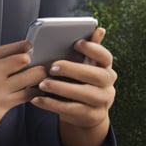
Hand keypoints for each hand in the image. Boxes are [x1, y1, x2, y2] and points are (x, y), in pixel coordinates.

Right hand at [0, 41, 46, 134]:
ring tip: (23, 82)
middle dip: (38, 71)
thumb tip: (27, 45)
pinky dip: (6, 103)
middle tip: (38, 69)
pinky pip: (9, 109)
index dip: (27, 56)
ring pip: (26, 95)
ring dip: (29, 88)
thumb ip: (3, 51)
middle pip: (32, 77)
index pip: (23, 59)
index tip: (28, 56)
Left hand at [30, 26, 115, 145]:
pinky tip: (37, 99)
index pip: (106, 56)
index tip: (76, 42)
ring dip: (60, 88)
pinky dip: (51, 104)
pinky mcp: (90, 117)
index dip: (93, 49)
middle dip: (73, 70)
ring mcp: (101, 103)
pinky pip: (70, 110)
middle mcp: (108, 86)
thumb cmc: (82, 81)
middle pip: (94, 76)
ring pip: (82, 95)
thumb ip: (88, 50)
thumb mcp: (85, 66)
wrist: (87, 112)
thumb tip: (99, 28)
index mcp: (107, 69)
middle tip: (52, 66)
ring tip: (42, 84)